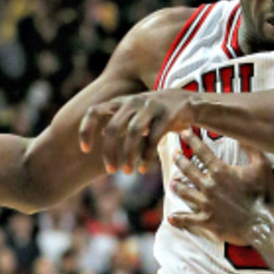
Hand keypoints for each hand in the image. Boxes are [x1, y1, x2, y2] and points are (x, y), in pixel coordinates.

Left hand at [78, 89, 193, 174]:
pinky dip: (147, 156)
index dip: (87, 130)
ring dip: (128, 155)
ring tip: (127, 172)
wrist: (188, 102)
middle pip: (113, 128)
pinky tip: (143, 169)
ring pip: (133, 133)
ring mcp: (151, 106)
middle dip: (110, 152)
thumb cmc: (155, 113)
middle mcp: (133, 102)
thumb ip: (118, 123)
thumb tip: (99, 137)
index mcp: (121, 102)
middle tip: (111, 170)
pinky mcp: (167, 115)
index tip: (85, 150)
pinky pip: (153, 138)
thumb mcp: (134, 113)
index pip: (95, 111)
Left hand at [168, 131, 273, 244]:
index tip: (184, 132)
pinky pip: (188, 219)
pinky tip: (171, 217)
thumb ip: (251, 149)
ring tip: (173, 183)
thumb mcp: (262, 166)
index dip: (192, 140)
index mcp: (220, 171)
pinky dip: (178, 218)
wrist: (264, 223)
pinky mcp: (207, 221)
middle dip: (180, 160)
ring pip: (185, 193)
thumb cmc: (265, 194)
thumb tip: (242, 135)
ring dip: (177, 187)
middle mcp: (209, 186)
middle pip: (188, 170)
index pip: (202, 152)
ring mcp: (206, 204)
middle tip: (174, 154)